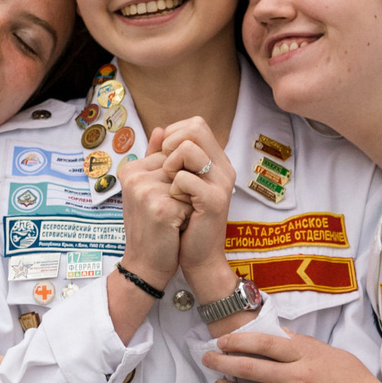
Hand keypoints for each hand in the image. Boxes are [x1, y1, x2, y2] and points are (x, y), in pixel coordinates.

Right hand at [116, 151, 188, 287]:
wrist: (146, 266)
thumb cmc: (152, 228)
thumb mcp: (149, 190)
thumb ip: (154, 159)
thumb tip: (162, 129)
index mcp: (131, 169)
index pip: (171, 156)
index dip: (178, 180)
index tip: (165, 202)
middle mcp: (134, 176)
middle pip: (181, 167)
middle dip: (186, 189)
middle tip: (171, 213)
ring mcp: (145, 191)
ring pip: (188, 181)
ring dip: (189, 202)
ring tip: (173, 220)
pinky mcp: (159, 207)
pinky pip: (191, 198)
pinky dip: (190, 214)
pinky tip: (176, 228)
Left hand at [156, 118, 234, 288]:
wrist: (197, 258)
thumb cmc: (184, 222)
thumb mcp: (175, 183)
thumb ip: (167, 157)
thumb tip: (158, 130)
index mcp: (216, 161)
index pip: (196, 124)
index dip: (174, 134)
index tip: (165, 157)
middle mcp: (223, 167)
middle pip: (196, 128)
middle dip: (171, 144)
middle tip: (166, 169)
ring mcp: (221, 183)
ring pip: (188, 149)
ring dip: (170, 166)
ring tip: (172, 187)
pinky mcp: (215, 200)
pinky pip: (185, 178)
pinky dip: (174, 189)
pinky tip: (178, 205)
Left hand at [205, 330, 381, 382]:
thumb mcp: (332, 354)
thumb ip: (304, 346)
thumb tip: (276, 335)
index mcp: (308, 354)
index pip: (264, 342)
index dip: (238, 341)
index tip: (222, 341)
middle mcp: (298, 376)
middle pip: (250, 366)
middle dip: (223, 362)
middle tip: (207, 360)